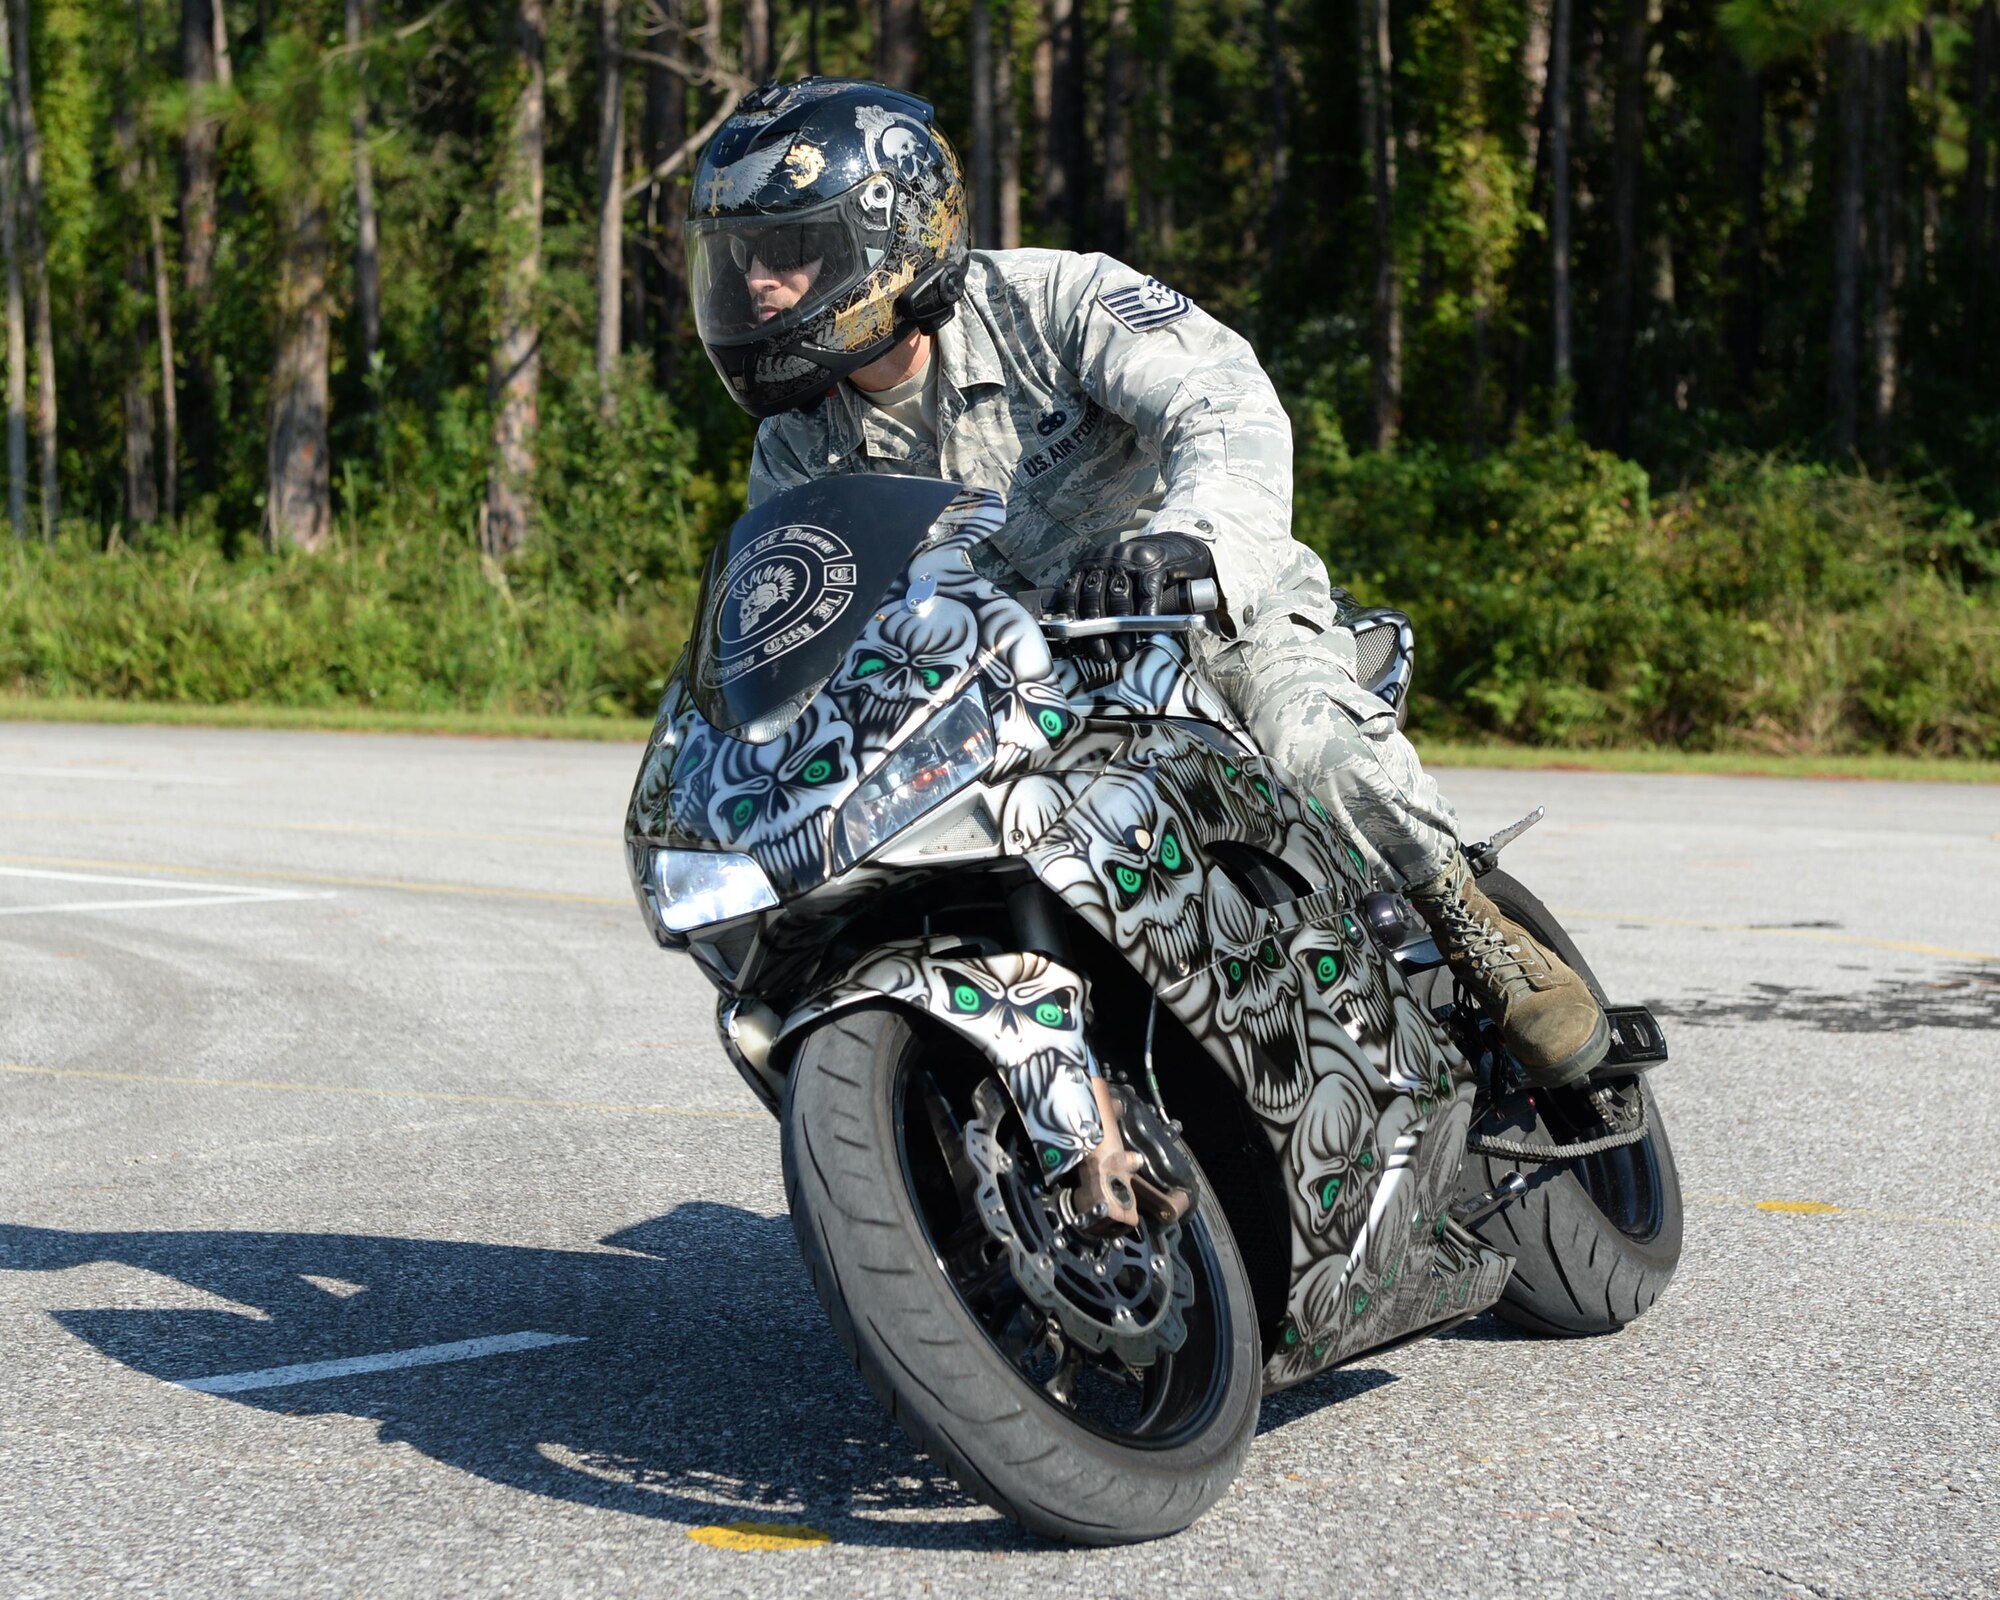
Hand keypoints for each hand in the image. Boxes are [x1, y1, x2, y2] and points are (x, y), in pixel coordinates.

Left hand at [1056, 534, 1216, 661]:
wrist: (1178, 548)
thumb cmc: (1141, 572)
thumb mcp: (1113, 580)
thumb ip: (1097, 600)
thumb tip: (1081, 636)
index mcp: (1089, 563)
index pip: (1071, 593)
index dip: (1072, 621)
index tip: (1076, 644)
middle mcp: (1106, 557)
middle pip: (1094, 598)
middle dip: (1096, 632)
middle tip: (1102, 655)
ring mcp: (1130, 557)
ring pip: (1119, 598)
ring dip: (1121, 630)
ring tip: (1125, 652)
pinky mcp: (1155, 562)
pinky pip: (1147, 592)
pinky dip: (1146, 614)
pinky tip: (1148, 631)